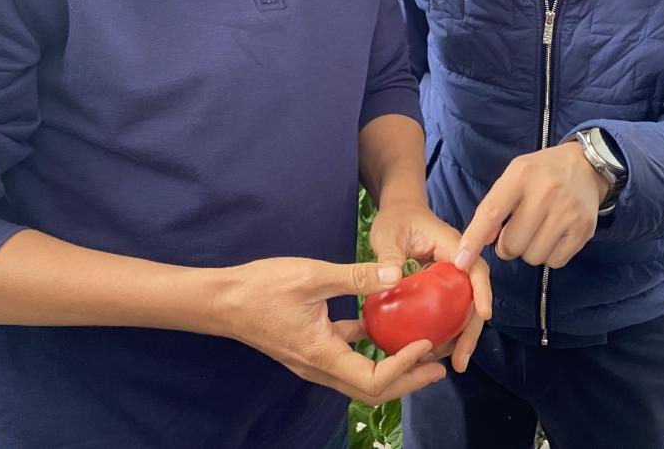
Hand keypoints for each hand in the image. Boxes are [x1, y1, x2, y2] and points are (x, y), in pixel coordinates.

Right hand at [209, 256, 445, 403]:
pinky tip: (386, 325)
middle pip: (373, 390)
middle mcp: (320, 367)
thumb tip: (398, 274)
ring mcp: (315, 360)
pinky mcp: (312, 347)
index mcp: (322, 355)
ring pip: (362, 377)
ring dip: (395, 367)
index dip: (405, 367)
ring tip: (423, 348)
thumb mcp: (312, 276)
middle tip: (441, 363)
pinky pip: (348, 356)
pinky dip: (371, 347)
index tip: (427, 343)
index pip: (373, 379)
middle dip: (410, 379)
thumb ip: (356, 276)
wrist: (222, 300)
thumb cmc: (261, 288)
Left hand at [369, 198, 491, 371]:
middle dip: (471, 331)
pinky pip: (450, 311)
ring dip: (461, 337)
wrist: (400, 212)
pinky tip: (435, 351)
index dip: (482, 291)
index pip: (474, 267)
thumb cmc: (396, 219)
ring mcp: (452, 277)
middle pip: (473, 297)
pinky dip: (446, 331)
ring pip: (464, 309)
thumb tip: (391, 278)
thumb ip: (389, 255)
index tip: (484, 315)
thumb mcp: (389, 234)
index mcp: (452, 245)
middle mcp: (458, 262)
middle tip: (461, 361)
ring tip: (452, 364)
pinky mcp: (444, 288)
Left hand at [454, 143, 608, 271]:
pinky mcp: (584, 229)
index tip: (462, 261)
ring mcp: (567, 211)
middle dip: (508, 245)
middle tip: (517, 231)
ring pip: (533, 257)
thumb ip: (494, 205)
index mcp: (521, 174)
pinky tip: (554, 235)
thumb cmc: (541, 173)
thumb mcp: (514, 175)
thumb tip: (482, 241)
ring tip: (537, 230)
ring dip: (530, 251)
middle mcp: (546, 191)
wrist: (585, 165)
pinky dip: (550, 255)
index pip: (492, 212)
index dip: (474, 239)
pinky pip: (555, 262)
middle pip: (512, 244)